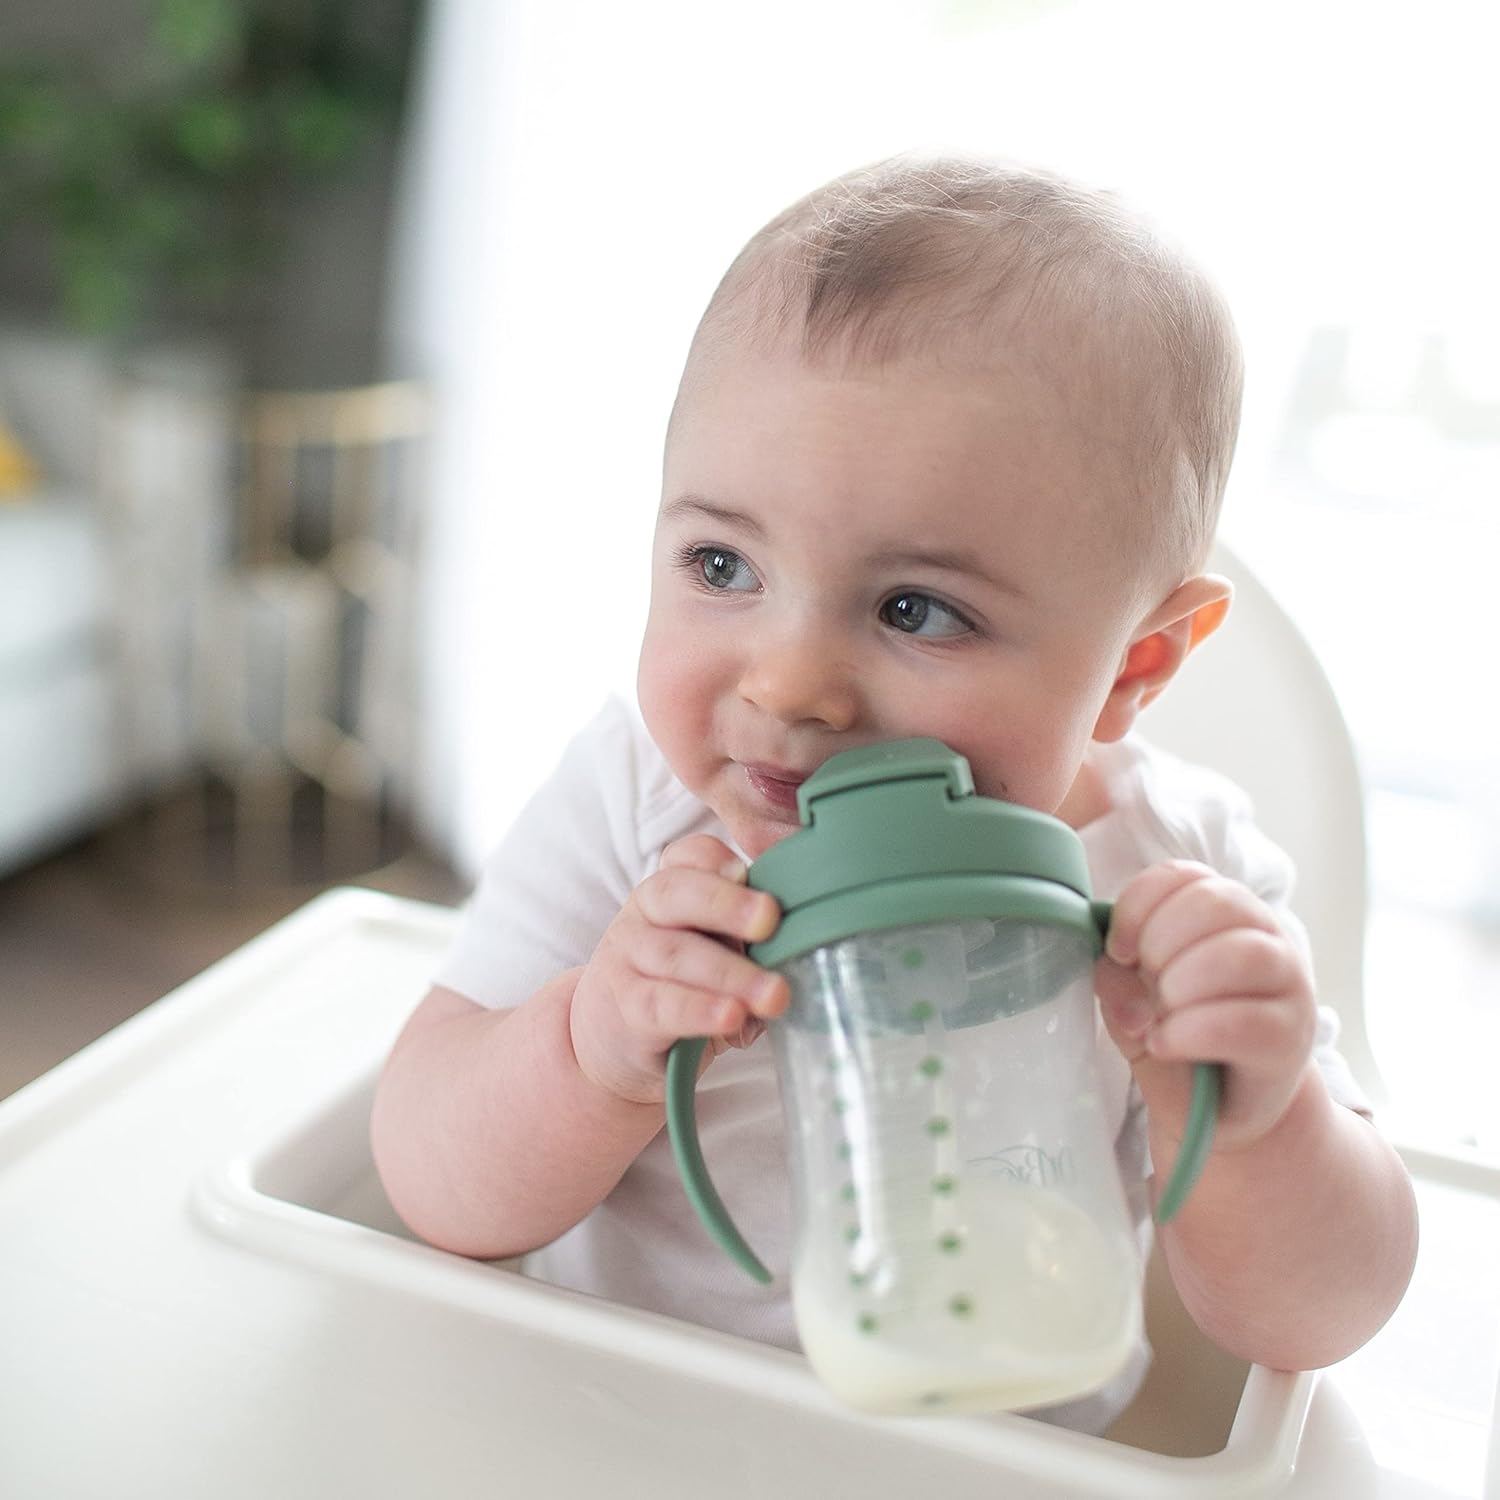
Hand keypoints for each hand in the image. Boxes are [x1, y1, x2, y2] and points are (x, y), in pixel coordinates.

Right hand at [569, 834, 789, 1104]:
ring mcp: (629, 960)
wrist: (614, 1037)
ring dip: (731, 974)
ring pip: (677, 955)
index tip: (747, 872)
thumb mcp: (713, 948)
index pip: (686, 856)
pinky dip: (701, 1011)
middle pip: (677, 894)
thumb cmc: (683, 981)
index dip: (715, 860)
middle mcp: (644, 914)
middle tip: (770, 920)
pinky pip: (664, 1005)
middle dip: (727, 905)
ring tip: (774, 994)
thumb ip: (748, 939)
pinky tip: (733, 1017)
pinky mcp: (628, 1010)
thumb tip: (809, 954)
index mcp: (671, 888)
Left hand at [1096, 861, 1316, 1154]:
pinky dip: (1192, 1031)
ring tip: (1160, 1017)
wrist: (1224, 1108)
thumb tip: (1114, 970)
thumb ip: (1117, 979)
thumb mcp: (1134, 1004)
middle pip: (1217, 902)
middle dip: (1162, 941)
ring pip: (1244, 953)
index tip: (1118, 949)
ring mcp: (1288, 984)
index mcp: (1222, 912)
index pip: (1185, 875)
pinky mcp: (1292, 1037)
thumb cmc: (1180, 1039)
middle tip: (1146, 984)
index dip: (1140, 903)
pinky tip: (1166, 1043)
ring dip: (1183, 983)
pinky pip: (1246, 1020)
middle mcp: (1265, 936)